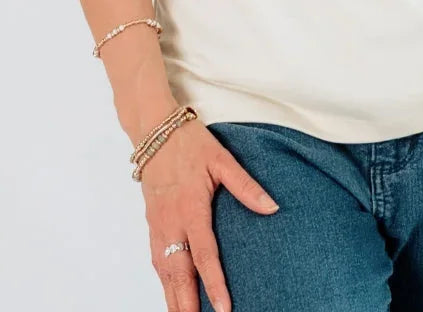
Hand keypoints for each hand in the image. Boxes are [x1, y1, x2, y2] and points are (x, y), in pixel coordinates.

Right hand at [140, 118, 279, 311]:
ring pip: (163, 270)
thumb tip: (271, 207)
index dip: (215, 285)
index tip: (224, 309)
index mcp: (191, 207)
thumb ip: (245, 185)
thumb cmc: (189, 142)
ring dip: (172, 297)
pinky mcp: (151, 222)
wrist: (153, 128)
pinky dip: (162, 280)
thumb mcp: (221, 158)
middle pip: (178, 273)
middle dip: (186, 304)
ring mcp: (157, 223)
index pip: (204, 255)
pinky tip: (170, 292)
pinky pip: (156, 258)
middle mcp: (171, 221)